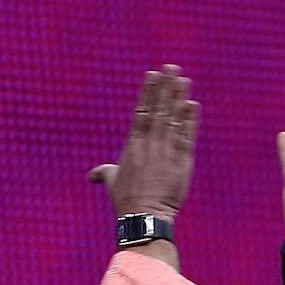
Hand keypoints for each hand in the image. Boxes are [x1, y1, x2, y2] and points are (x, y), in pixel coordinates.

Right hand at [89, 64, 199, 220]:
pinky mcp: (180, 163)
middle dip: (165, 88)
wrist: (144, 217)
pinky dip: (189, 121)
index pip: (141, 112)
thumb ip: (104, 173)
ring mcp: (165, 152)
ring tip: (185, 80)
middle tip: (172, 67)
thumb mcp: (112, 183)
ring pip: (173, 120)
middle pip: (159, 110)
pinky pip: (186, 138)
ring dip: (179, 98)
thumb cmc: (126, 200)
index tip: (153, 74)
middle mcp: (149, 145)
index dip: (148, 92)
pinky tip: (192, 106)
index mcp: (132, 145)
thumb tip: (92, 176)